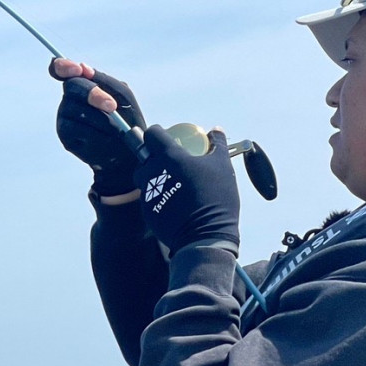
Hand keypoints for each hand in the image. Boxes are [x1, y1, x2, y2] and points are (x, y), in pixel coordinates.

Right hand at [51, 58, 147, 196]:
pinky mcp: (65, 134)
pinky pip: (75, 128)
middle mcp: (70, 98)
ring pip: (75, 108)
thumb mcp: (123, 96)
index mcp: (82, 84)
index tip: (77, 70)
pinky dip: (93, 133)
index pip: (61, 69)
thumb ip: (106, 81)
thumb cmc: (126, 120)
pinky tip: (105, 139)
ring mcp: (64, 116)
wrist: (127, 153)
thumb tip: (85, 69)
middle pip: (72, 86)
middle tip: (112, 107)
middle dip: (93, 94)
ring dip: (99, 117)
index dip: (63, 66)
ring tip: (116, 129)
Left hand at [134, 125, 239, 254]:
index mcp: (169, 156)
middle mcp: (152, 172)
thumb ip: (217, 145)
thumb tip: (215, 130)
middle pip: (144, 157)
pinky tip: (174, 200)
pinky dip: (158, 194)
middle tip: (171, 161)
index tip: (165, 136)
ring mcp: (147, 192)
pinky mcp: (147, 210)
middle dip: (154, 156)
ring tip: (173, 181)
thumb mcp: (222, 166)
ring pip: (144, 177)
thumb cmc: (215, 197)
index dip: (158, 133)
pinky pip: (149, 196)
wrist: (204, 235)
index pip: (152, 134)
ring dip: (154, 175)